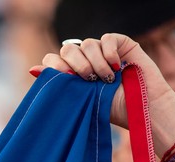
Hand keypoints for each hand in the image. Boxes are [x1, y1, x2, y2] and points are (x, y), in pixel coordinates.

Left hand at [30, 33, 174, 128]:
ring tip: (108, 79)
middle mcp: (86, 61)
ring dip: (95, 62)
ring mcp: (103, 52)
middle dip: (75, 64)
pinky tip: (118, 67)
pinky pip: (105, 39)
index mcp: (72, 75)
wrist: (142, 109)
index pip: (54, 60)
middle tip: (89, 80)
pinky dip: (108, 52)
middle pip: (67, 49)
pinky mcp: (120, 44)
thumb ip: (58, 85)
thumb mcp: (80, 99)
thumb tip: (32, 69)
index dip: (57, 67)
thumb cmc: (112, 110)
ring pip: (86, 44)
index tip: (68, 79)